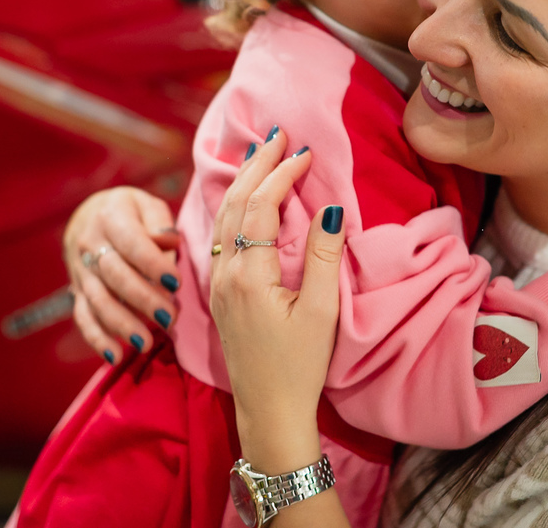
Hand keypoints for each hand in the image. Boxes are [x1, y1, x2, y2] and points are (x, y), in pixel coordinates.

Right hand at [63, 186, 180, 360]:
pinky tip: (115, 356)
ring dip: (122, 324)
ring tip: (146, 344)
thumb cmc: (131, 212)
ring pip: (98, 300)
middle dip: (143, 300)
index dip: (152, 263)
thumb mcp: (148, 205)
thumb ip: (160, 223)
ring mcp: (81, 270)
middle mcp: (90, 244)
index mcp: (111, 217)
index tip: (175, 282)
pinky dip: (96, 339)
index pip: (131, 243)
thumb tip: (167, 243)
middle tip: (169, 318)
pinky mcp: (77, 291)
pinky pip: (83, 316)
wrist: (89, 216)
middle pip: (115, 276)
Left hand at [209, 129, 345, 471]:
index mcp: (249, 275)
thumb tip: (329, 209)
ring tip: (258, 154)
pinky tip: (242, 199)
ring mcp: (218, 285)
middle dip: (255, 165)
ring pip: (222, 218)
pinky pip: (220, 235)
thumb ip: (323, 257)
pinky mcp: (220, 295)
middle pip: (234, 203)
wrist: (270, 412)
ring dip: (241, 182)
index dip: (281, 174)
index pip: (261, 206)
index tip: (305, 151)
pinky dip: (233, 206)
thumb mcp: (321, 312)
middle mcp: (225, 274)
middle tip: (276, 133)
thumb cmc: (300, 366)